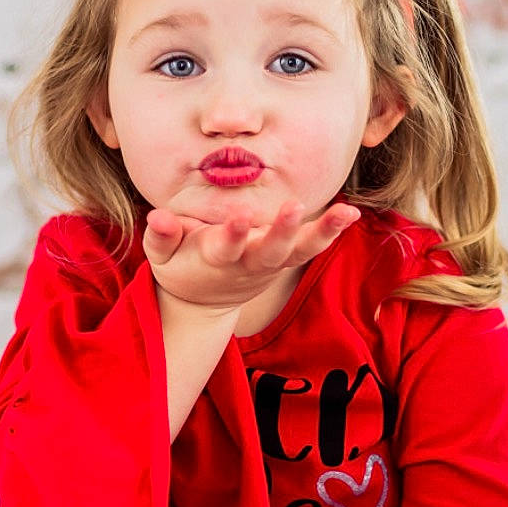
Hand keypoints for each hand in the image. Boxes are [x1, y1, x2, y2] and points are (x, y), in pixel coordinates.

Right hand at [143, 198, 360, 312]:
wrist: (203, 300)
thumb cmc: (181, 265)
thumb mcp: (161, 255)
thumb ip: (161, 236)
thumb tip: (158, 217)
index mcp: (215, 258)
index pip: (225, 246)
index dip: (233, 233)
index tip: (240, 215)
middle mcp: (248, 263)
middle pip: (270, 251)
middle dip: (281, 231)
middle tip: (293, 206)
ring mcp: (271, 263)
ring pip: (299, 251)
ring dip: (322, 232)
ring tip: (345, 212)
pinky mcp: (286, 260)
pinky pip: (310, 248)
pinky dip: (330, 232)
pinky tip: (350, 213)